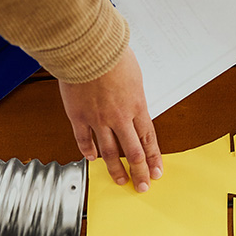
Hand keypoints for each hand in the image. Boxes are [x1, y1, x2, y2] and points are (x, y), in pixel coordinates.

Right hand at [59, 47, 163, 191]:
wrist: (89, 48)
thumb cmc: (113, 55)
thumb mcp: (135, 77)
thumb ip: (134, 97)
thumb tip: (134, 106)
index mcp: (137, 107)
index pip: (149, 140)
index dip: (153, 159)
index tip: (156, 172)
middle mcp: (120, 117)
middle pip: (133, 152)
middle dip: (139, 172)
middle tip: (142, 186)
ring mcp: (98, 119)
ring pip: (110, 152)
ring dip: (116, 169)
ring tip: (120, 180)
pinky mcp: (78, 115)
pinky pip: (84, 139)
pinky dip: (88, 151)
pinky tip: (92, 159)